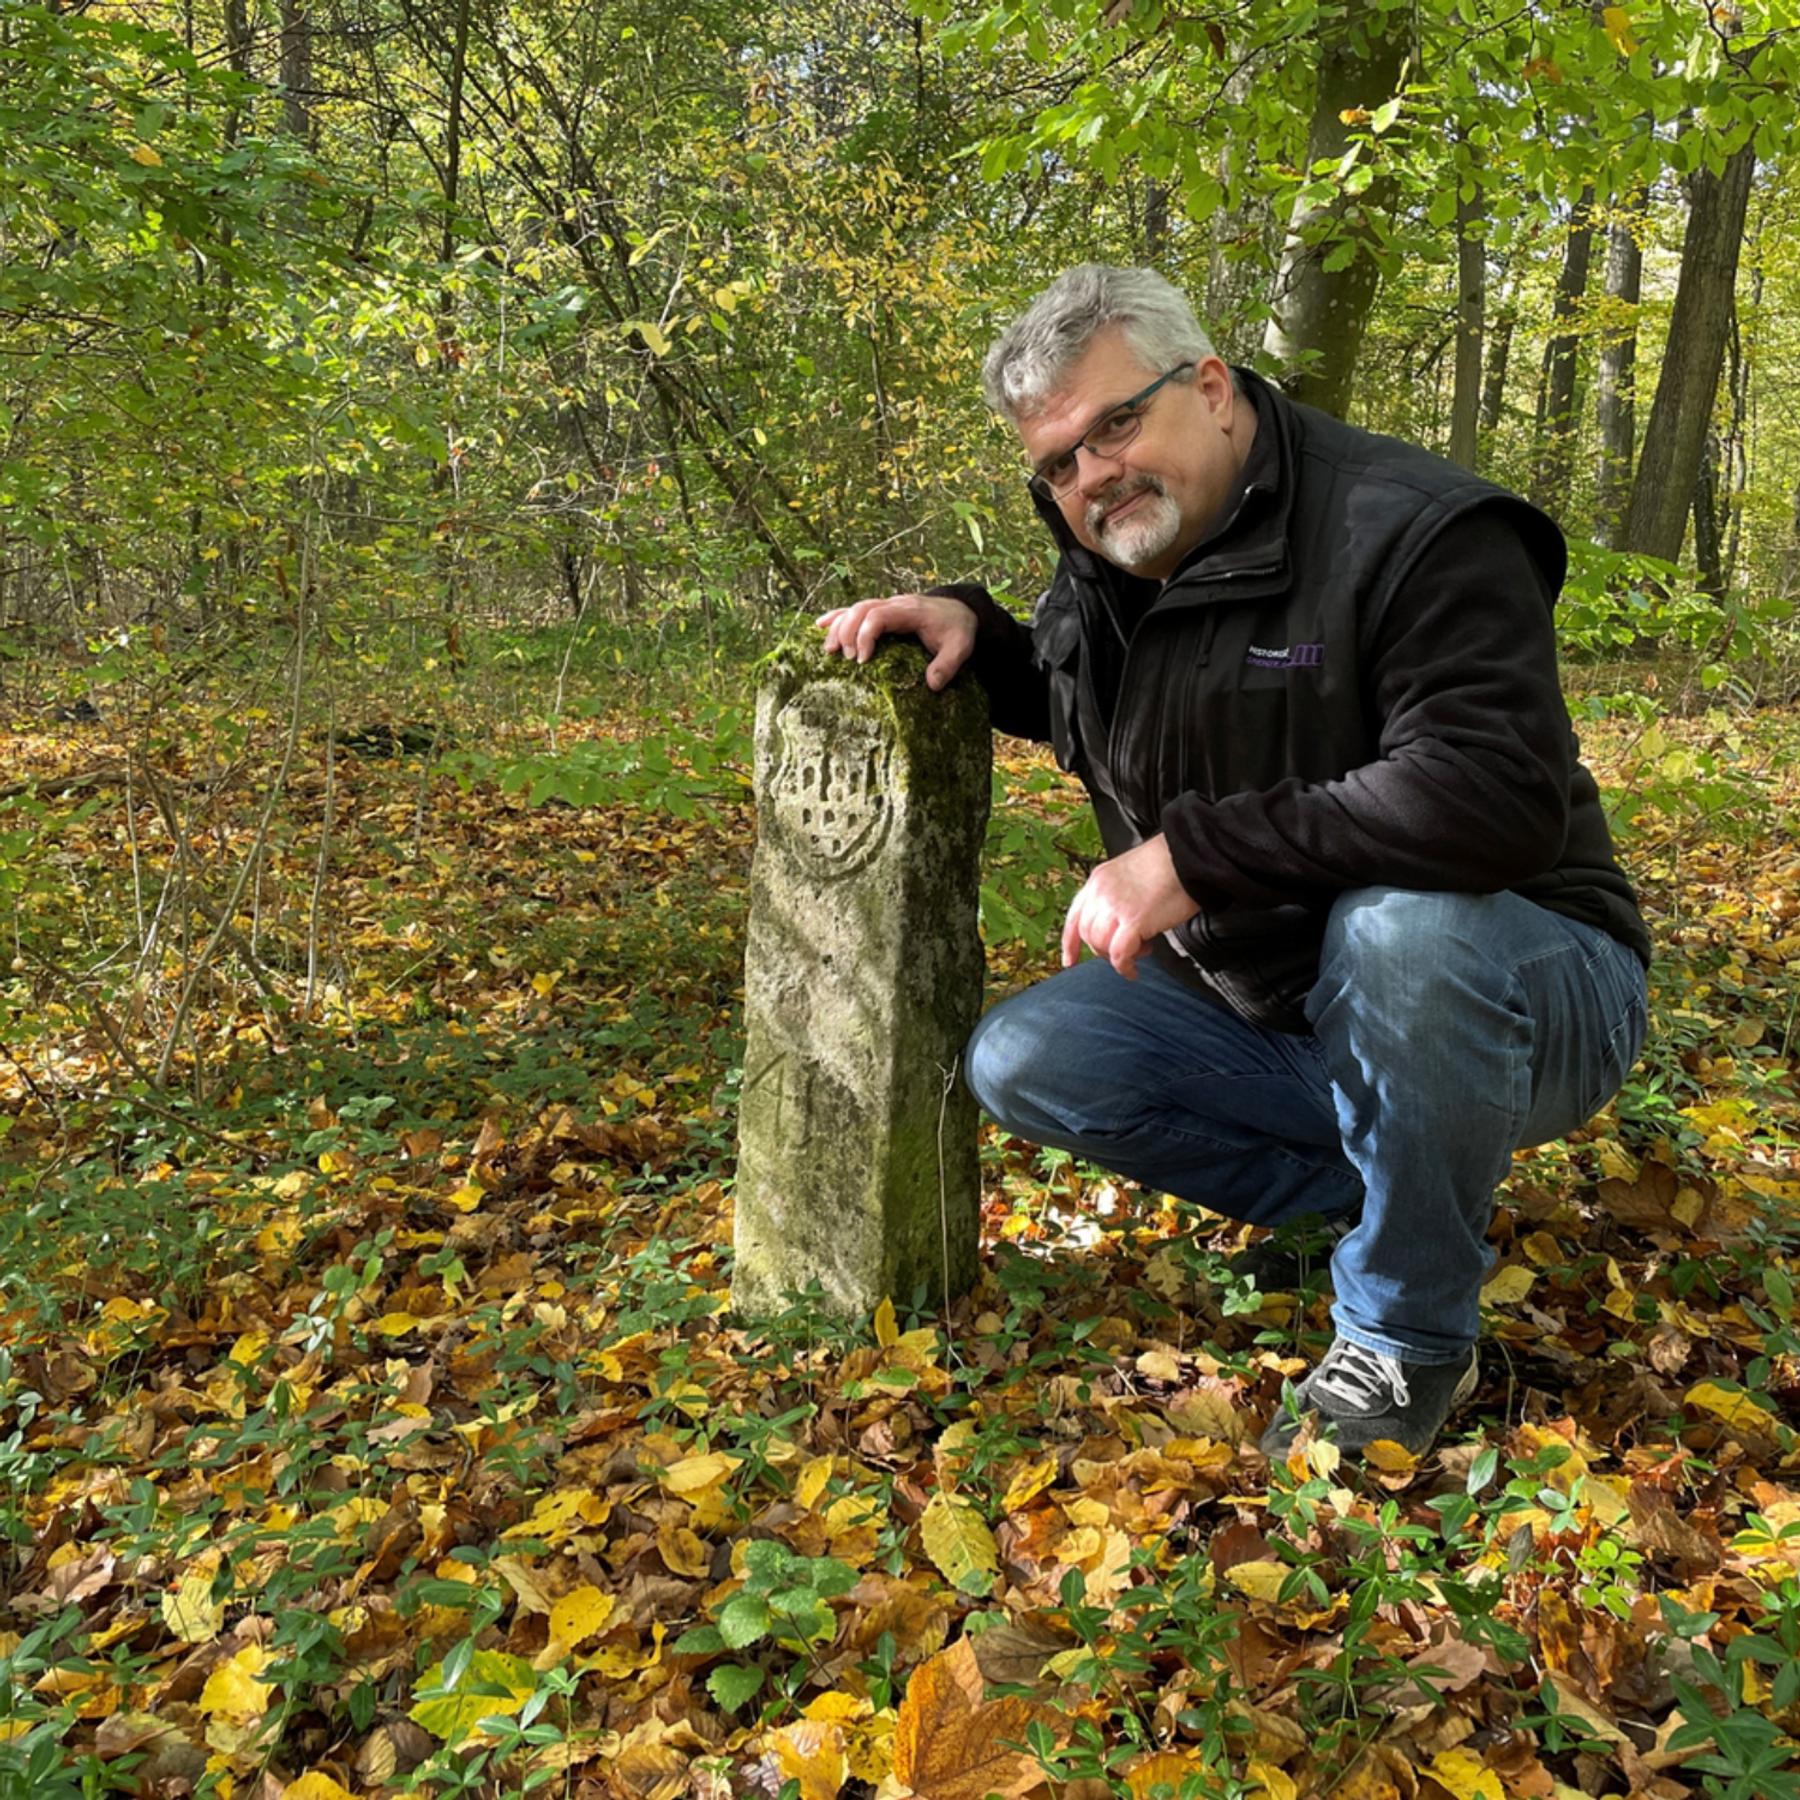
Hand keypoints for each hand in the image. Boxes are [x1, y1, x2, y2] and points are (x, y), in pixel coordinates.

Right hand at [815, 592, 977, 691]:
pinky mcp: (881, 611)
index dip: (865, 635)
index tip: (862, 660)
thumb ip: (948, 665)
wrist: (960, 610)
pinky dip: (837, 616)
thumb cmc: (957, 629)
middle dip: (847, 632)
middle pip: (861, 609)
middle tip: (845, 659)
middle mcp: (895, 604)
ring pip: (855, 608)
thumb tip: (932, 685)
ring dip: (838, 627)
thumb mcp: (960, 647)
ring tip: (828, 650)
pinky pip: (854, 609)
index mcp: (910, 611)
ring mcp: (886, 605)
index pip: (879, 615)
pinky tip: (820, 626)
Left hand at [1061, 834, 1199, 979]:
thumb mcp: (1130, 873)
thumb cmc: (1170, 864)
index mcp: (1098, 880)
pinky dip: (1125, 967)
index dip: (1070, 942)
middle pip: (1087, 934)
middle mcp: (1101, 893)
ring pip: (1100, 945)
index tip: (1070, 960)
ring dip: (1117, 956)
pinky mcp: (1134, 920)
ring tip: (1139, 950)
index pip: (1075, 916)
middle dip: (1102, 950)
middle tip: (1124, 952)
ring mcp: (1115, 906)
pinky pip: (1120, 954)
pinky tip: (1133, 971)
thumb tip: (1119, 923)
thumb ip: (1118, 895)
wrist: (1188, 855)